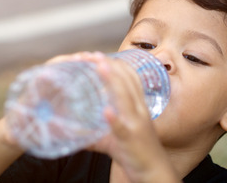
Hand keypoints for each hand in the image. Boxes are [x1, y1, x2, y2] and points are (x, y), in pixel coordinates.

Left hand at [85, 54, 178, 181]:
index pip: (129, 77)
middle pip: (126, 81)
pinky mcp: (131, 140)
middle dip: (109, 66)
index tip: (97, 55)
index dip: (115, 64)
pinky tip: (106, 111)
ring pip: (125, 98)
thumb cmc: (135, 151)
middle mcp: (138, 111)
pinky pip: (123, 128)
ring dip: (112, 81)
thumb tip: (71, 130)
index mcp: (137, 106)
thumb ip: (96, 131)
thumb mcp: (116, 136)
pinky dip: (114, 119)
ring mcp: (136, 124)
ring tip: (99, 67)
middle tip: (92, 55)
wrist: (155, 172)